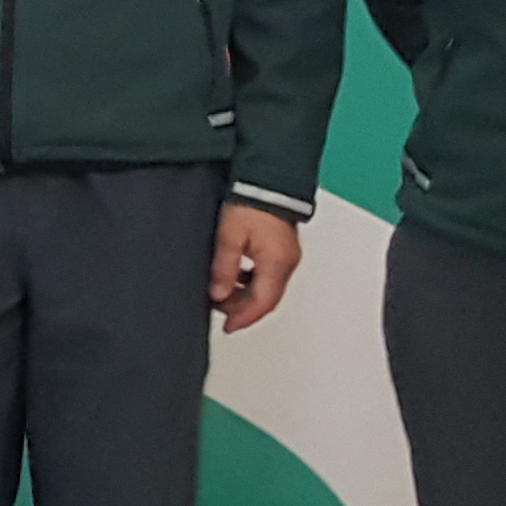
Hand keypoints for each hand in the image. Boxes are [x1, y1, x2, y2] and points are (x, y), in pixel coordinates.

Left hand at [209, 203, 302, 331]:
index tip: (228, 327)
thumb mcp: (229, 238)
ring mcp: (287, 253)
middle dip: (243, 308)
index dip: (243, 319)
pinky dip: (252, 279)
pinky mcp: (283, 244)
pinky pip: (268, 270)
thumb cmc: (252, 202)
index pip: (261, 304)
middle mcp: (287, 261)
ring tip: (224, 290)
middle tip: (221, 310)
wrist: (267, 177)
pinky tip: (236, 273)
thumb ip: (224, 269)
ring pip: (267, 285)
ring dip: (246, 293)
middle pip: (266, 297)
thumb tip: (218, 294)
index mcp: (277, 264)